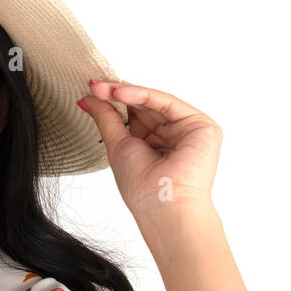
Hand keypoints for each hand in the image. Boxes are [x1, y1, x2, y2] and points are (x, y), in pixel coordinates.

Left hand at [78, 80, 222, 223]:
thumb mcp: (117, 145)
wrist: (163, 204)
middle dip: (117, 93)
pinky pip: (168, 103)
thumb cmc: (142, 187)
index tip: (91, 92)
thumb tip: (89, 98)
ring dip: (126, 92)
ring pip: (155, 102)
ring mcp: (188, 130)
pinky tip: (120, 93)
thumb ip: (106, 118)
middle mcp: (173, 136)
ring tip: (103, 89)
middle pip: (144, 105)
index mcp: (155, 144)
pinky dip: (144, 95)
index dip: (113, 101)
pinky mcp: (202, 126)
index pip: (135, 115)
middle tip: (94, 85)